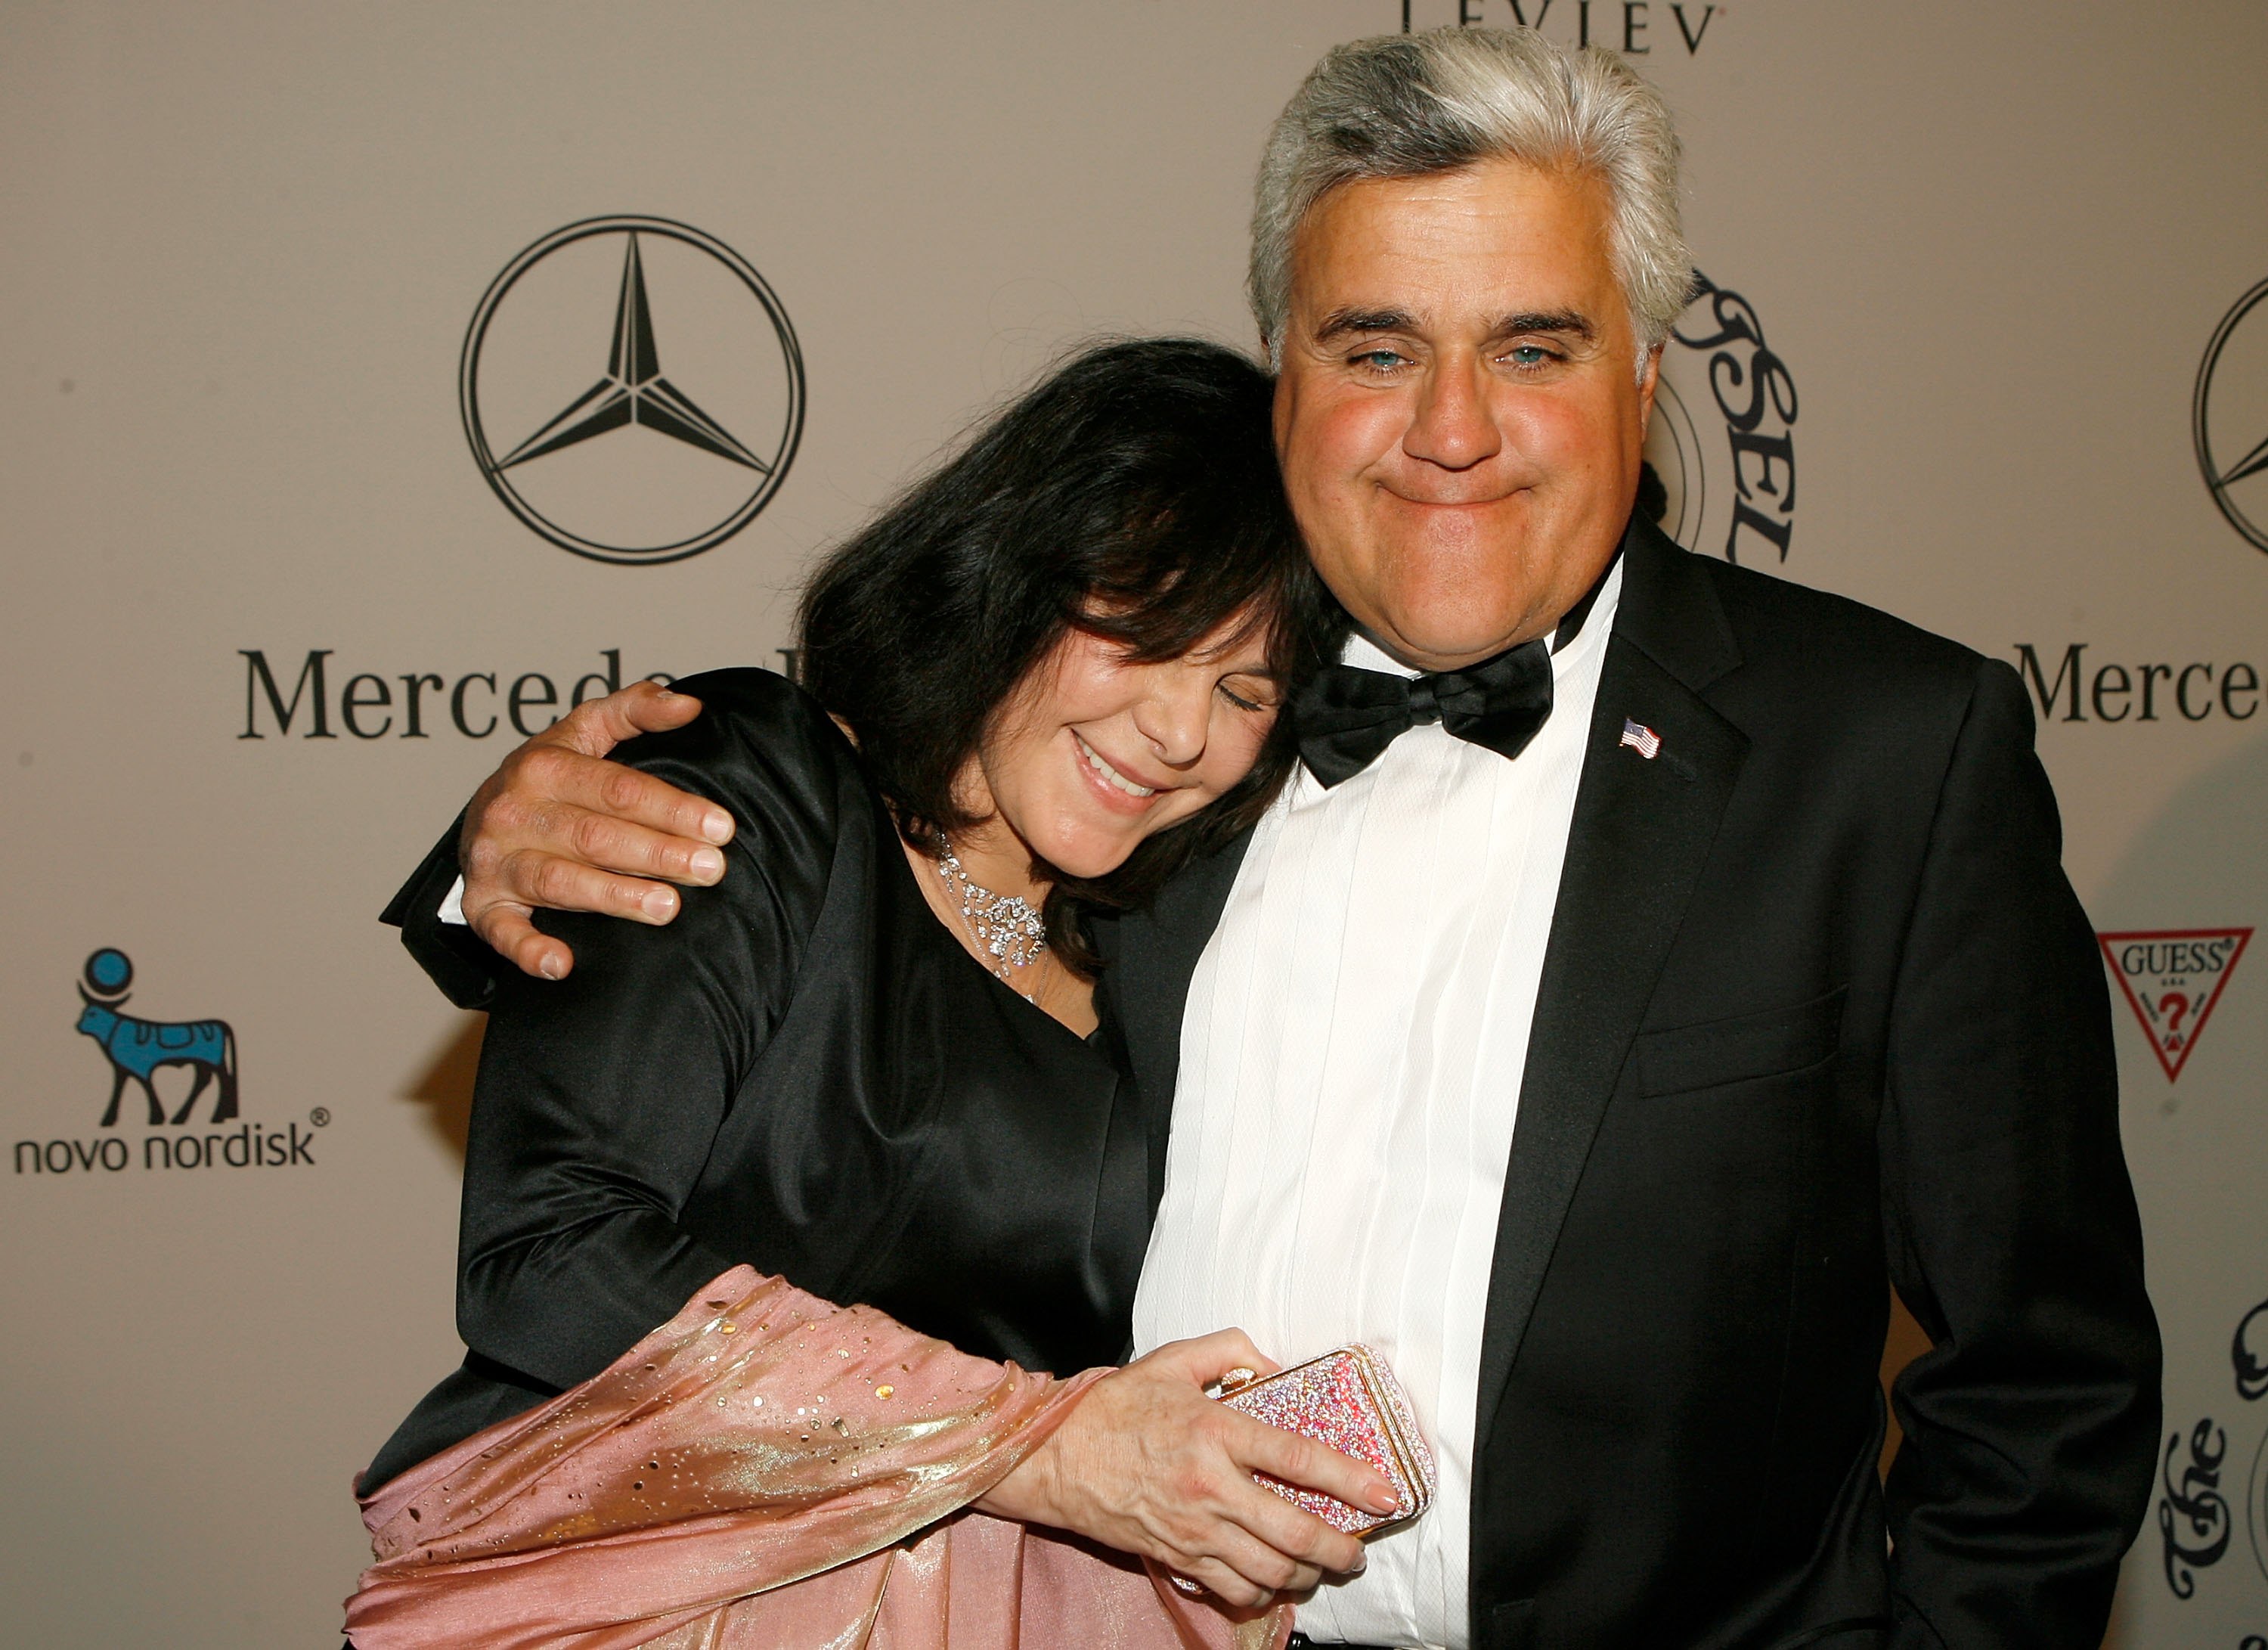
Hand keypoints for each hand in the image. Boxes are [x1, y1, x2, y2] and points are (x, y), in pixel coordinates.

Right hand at [457, 681, 736, 980]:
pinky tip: (562, 962)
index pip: (618, 788)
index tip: (720, 826)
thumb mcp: (583, 731)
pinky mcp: (482, 904)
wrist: (480, 815)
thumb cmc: (545, 776)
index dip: (672, 808)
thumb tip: (689, 705)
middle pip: (595, 835)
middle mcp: (515, 812)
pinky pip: (500, 931)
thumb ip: (635, 709)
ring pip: (558, 880)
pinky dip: (527, 949)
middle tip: (709, 869)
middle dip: (657, 853)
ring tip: (666, 907)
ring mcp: (496, 860)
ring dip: (613, 896)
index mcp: (544, 766)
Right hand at [974, 1330, 1398, 1608]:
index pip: (1298, 1458)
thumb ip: (1230, 1349)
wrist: (1055, 1456)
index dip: (1349, 1479)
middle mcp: (1209, 1485)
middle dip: (1338, 1548)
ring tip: (1321, 1565)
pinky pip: (1232, 1588)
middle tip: (1357, 1549)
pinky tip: (1273, 1578)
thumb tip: (1272, 1364)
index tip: (1383, 1493)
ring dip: (1306, 1573)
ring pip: (1269, 1568)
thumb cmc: (1115, 1408)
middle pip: (1293, 1530)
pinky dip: (1262, 1591)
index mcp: (1214, 1430)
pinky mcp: (1176, 1555)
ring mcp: (1193, 1527)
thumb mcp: (1173, 1360)